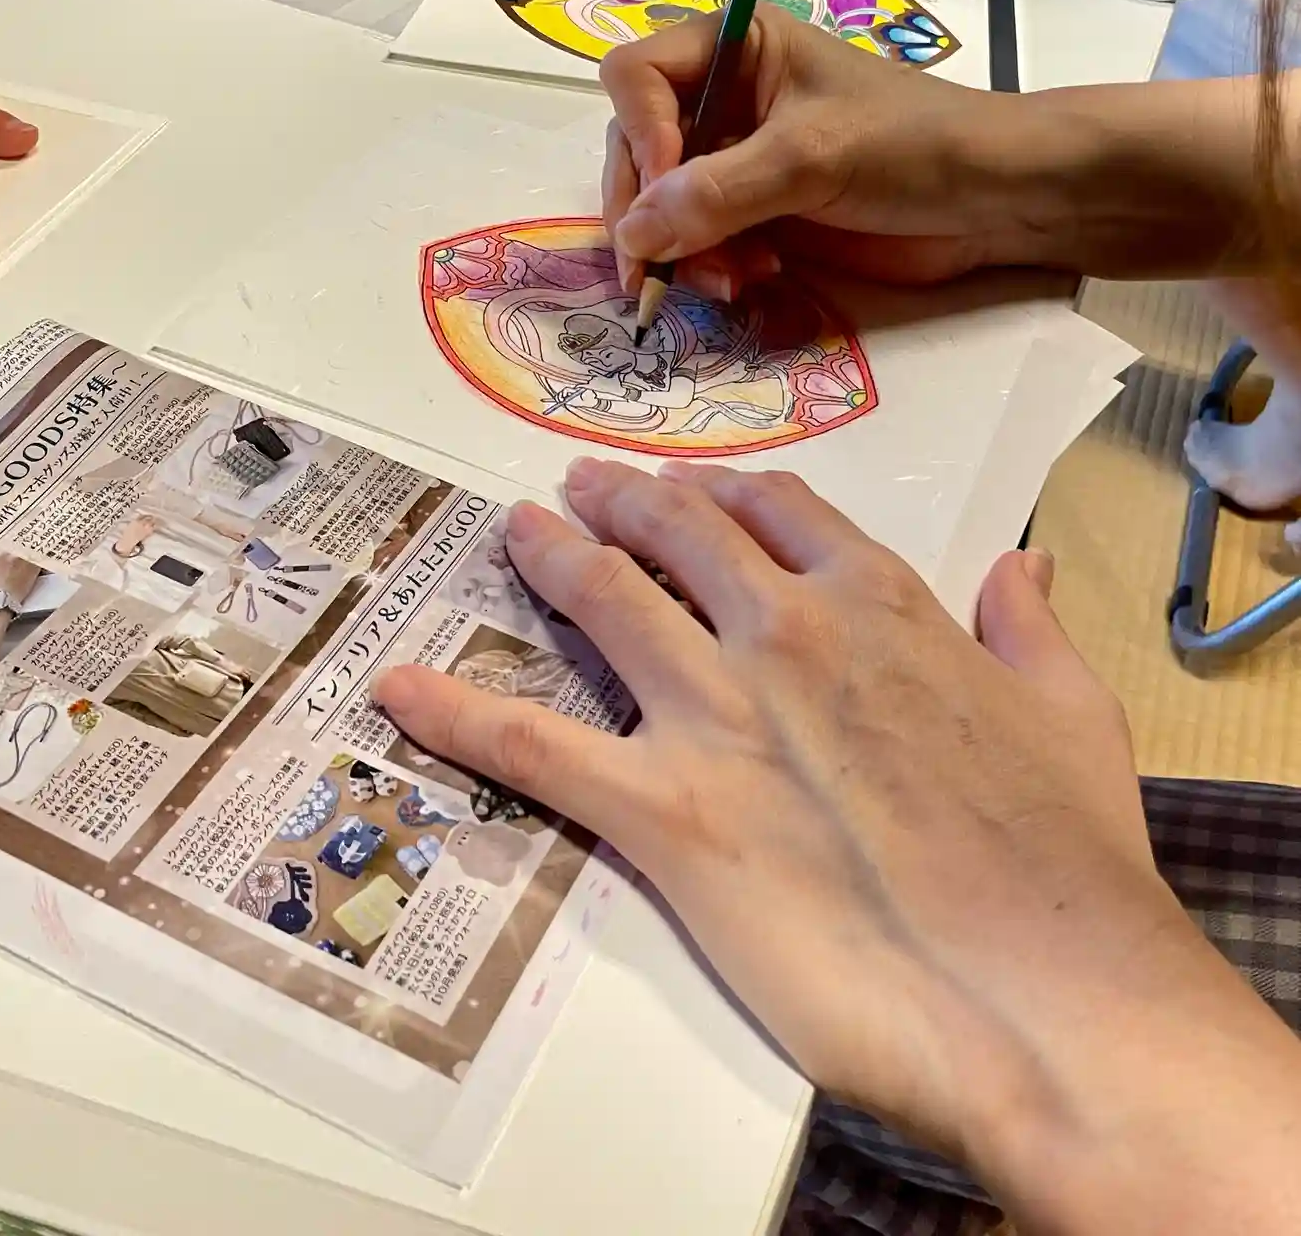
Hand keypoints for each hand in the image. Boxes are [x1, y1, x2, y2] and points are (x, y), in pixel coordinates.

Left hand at [376, 464, 1300, 1225]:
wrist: (1040, 987)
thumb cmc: (1069, 865)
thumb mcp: (1072, 716)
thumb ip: (1030, 630)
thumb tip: (1021, 567)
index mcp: (883, 604)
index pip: (784, 513)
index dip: (730, 493)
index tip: (698, 484)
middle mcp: (787, 631)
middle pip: (681, 534)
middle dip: (625, 501)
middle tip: (583, 487)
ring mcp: (717, 711)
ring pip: (606, 601)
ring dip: (551, 556)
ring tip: (516, 529)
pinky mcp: (665, 809)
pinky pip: (534, 745)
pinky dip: (455, 710)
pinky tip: (397, 686)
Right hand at [599, 12, 1278, 296]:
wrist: (997, 199)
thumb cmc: (913, 145)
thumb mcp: (812, 157)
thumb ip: (718, 192)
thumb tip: (634, 233)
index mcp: (736, 49)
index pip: (637, 78)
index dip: (638, 132)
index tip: (668, 188)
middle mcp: (727, 99)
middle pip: (637, 149)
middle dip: (652, 210)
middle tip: (664, 270)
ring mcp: (742, 160)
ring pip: (664, 206)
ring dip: (683, 249)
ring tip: (730, 281)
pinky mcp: (762, 214)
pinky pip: (703, 242)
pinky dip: (715, 267)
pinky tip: (754, 283)